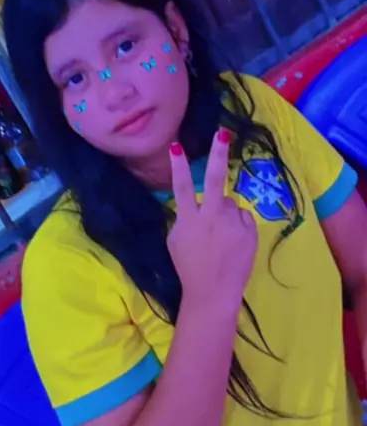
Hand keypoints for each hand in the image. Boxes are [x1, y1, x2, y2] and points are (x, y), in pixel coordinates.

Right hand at [167, 130, 257, 309]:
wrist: (213, 292)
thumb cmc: (189, 267)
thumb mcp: (175, 241)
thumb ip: (184, 218)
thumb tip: (194, 204)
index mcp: (189, 219)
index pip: (182, 187)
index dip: (179, 166)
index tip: (176, 146)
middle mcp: (211, 217)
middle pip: (215, 179)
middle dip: (218, 154)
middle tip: (223, 133)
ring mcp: (232, 223)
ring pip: (230, 203)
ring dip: (225, 213)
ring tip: (221, 237)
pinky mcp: (249, 231)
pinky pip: (242, 217)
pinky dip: (238, 225)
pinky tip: (233, 242)